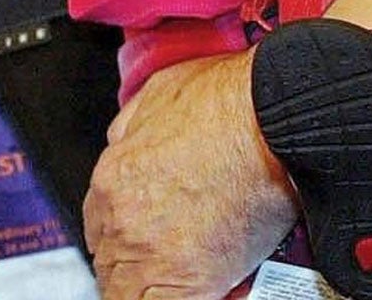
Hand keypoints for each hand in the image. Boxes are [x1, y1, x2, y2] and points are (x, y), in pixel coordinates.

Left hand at [84, 51, 297, 299]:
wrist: (272, 120)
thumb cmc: (231, 102)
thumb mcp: (162, 92)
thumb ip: (134, 127)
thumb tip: (126, 142)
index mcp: (114, 177)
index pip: (99, 228)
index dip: (123, 235)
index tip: (144, 239)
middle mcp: (122, 220)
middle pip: (112, 266)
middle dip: (136, 266)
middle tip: (164, 262)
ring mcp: (150, 255)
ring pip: (128, 294)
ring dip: (150, 287)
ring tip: (179, 279)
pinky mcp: (187, 282)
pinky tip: (198, 292)